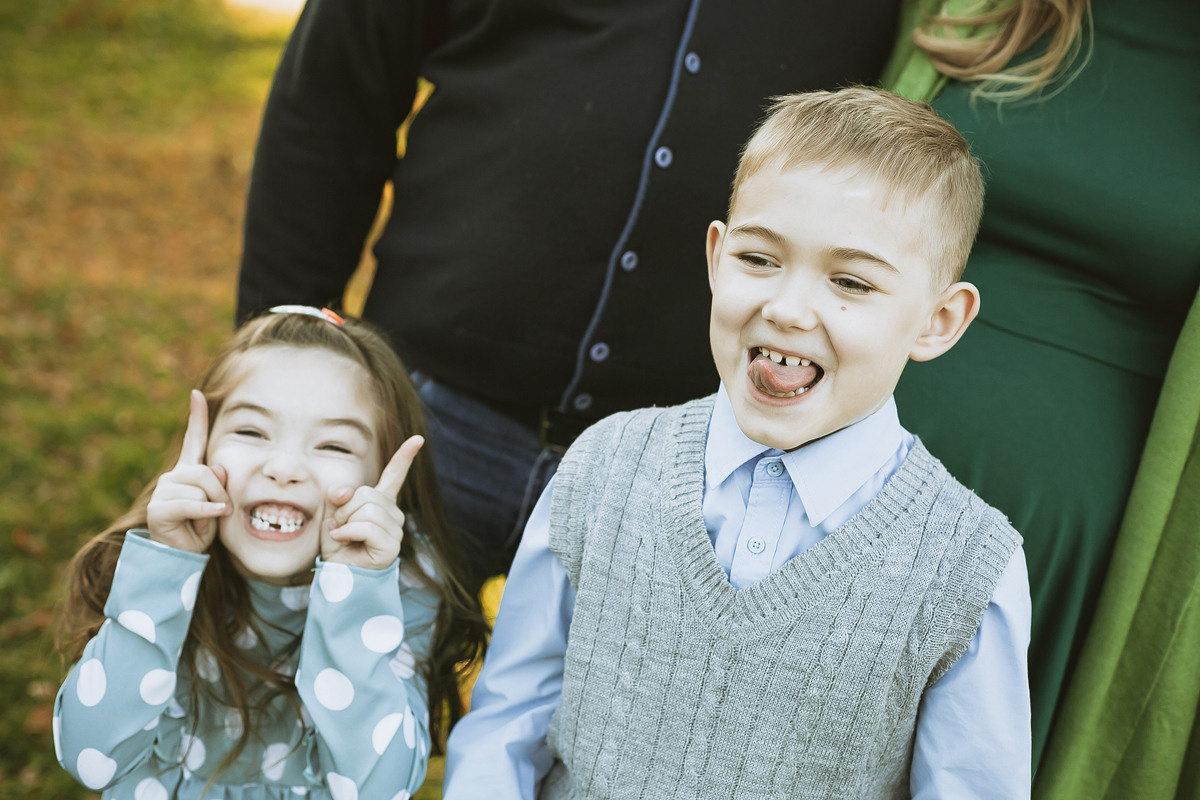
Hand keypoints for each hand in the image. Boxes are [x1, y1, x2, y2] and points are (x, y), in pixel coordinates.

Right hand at [146, 390, 230, 552]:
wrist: (183, 557)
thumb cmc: (202, 529)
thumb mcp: (219, 504)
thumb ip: (221, 484)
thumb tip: (217, 466)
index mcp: (189, 472)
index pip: (194, 440)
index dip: (196, 417)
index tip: (197, 393)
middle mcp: (173, 477)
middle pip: (206, 472)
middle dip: (220, 493)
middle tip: (219, 512)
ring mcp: (163, 491)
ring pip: (200, 489)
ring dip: (211, 508)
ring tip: (203, 522)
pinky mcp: (158, 508)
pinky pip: (193, 504)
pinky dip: (206, 514)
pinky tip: (209, 520)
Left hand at [321, 435, 422, 569]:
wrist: (338, 577)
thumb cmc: (337, 547)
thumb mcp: (331, 515)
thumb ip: (337, 497)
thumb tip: (346, 491)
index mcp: (381, 502)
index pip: (394, 475)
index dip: (405, 456)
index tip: (418, 439)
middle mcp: (393, 514)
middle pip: (367, 493)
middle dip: (344, 508)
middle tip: (339, 527)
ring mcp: (395, 529)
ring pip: (367, 508)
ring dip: (345, 522)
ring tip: (342, 536)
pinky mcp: (391, 545)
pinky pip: (366, 526)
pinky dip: (348, 532)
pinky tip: (344, 542)